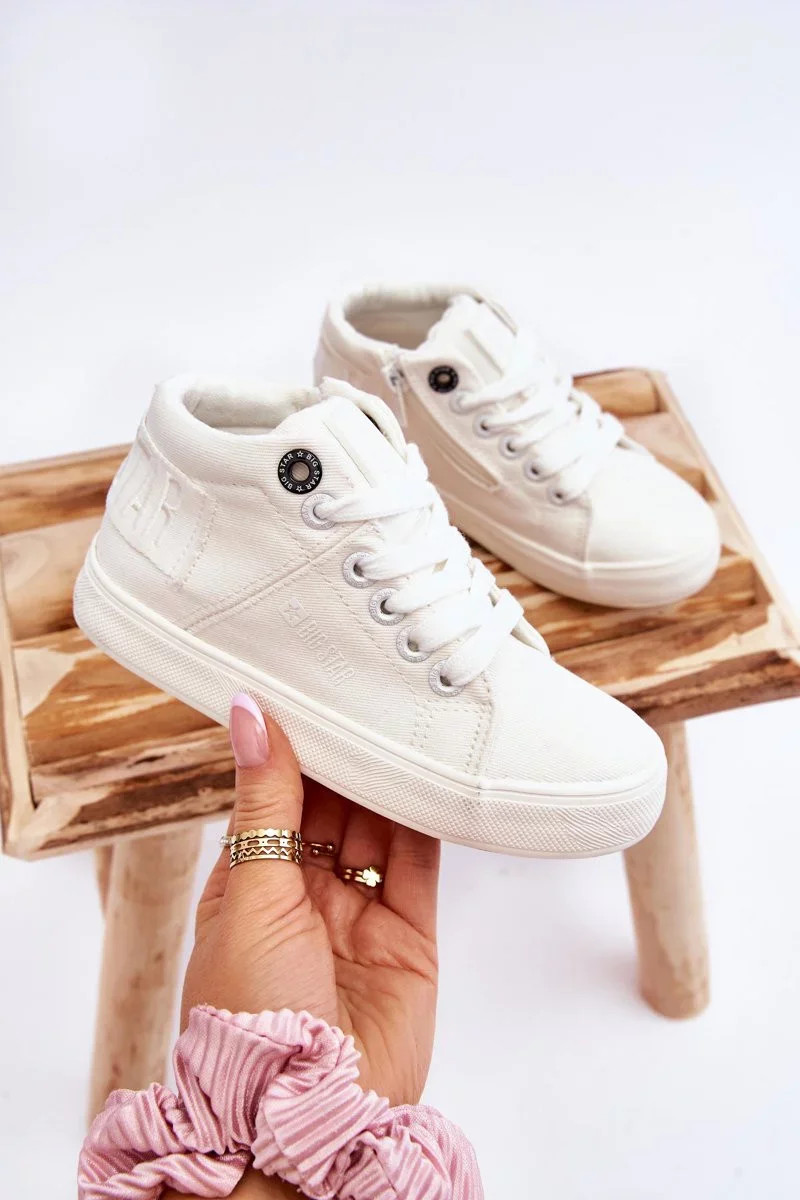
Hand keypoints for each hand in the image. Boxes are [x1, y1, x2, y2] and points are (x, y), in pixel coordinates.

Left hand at [180, 694, 439, 1106]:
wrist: (307, 1117)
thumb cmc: (249, 1017)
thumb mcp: (248, 895)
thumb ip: (264, 804)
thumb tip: (249, 716)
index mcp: (247, 887)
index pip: (272, 800)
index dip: (290, 750)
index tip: (308, 692)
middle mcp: (302, 898)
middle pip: (328, 809)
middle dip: (344, 759)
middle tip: (363, 693)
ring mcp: (358, 916)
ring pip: (376, 829)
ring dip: (386, 780)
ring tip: (400, 719)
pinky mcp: (409, 937)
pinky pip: (419, 864)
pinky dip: (427, 818)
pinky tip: (432, 774)